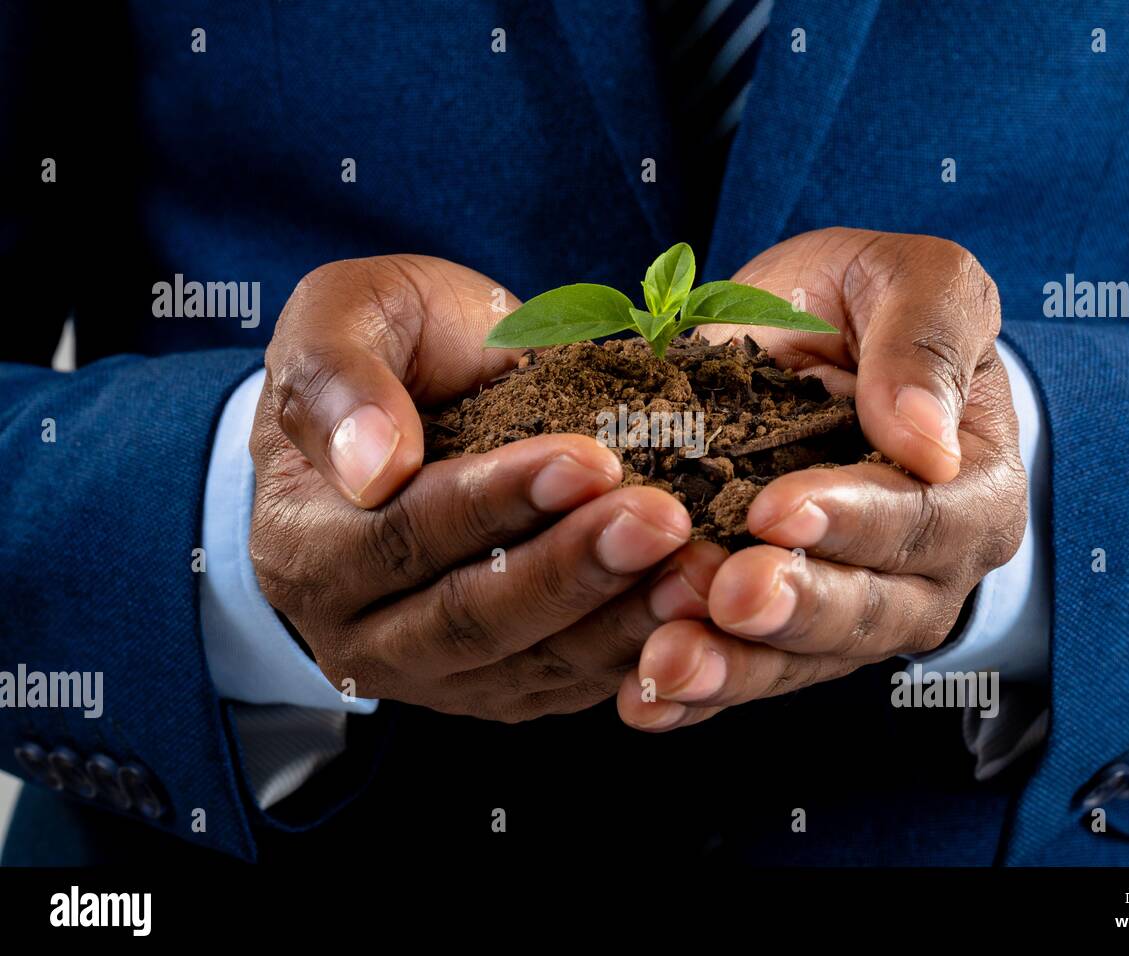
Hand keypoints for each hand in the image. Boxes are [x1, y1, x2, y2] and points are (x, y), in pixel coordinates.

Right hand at [252, 255, 724, 720]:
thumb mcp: (342, 317)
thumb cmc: (385, 350)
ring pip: (527, 665)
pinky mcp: (496, 687)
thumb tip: (372, 465)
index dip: (496, 502)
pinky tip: (692, 608)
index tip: (589, 460)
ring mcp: (429, 671)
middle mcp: (355, 629)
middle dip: (572, 570)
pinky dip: (632, 651)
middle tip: (663, 520)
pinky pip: (563, 686)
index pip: (400, 536)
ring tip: (696, 570)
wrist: (421, 405)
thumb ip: (337, 376)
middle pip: (468, 618)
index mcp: (304, 540)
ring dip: (618, 621)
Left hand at [617, 228, 1026, 730]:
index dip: (854, 521)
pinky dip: (696, 695)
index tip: (776, 510)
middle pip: (871, 610)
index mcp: (971, 482)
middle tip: (728, 596)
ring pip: (804, 658)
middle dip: (796, 609)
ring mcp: (852, 608)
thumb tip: (928, 441)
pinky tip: (641, 702)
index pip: (928, 518)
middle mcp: (925, 567)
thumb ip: (924, 338)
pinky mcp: (783, 633)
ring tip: (664, 664)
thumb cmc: (860, 304)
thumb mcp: (905, 279)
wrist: (796, 343)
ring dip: (735, 669)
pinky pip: (748, 671)